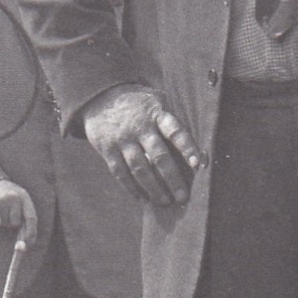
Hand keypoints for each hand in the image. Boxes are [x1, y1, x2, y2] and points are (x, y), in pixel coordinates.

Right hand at [0, 179, 34, 240]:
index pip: (31, 218)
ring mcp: (4, 199)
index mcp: (25, 197)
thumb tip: (24, 245)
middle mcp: (16, 197)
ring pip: (4, 223)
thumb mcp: (19, 202)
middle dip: (9, 222)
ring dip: (1, 220)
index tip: (28, 243)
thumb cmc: (6, 197)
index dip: (31, 232)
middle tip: (5, 211)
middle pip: (15, 223)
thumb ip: (24, 219)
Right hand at [82, 82, 201, 205]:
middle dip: (172, 178)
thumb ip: (171, 120)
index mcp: (156, 114)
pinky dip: (131, 187)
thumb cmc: (138, 104)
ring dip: (153, 188)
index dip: (187, 147)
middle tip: (182, 197)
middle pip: (159, 156)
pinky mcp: (107, 149)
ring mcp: (122, 139)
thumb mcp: (156, 101)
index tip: (198, 164)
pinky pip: (120, 172)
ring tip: (164, 201)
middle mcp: (139, 127)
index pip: (175, 132)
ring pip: (140, 168)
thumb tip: (197, 143)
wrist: (100, 96)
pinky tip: (141, 198)